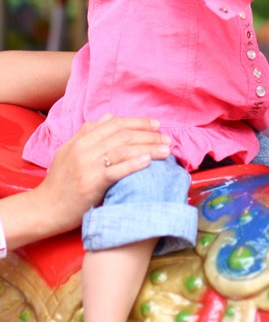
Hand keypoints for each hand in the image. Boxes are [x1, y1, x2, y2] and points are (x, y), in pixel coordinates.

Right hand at [34, 115, 170, 233]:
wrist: (44, 208)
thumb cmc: (59, 181)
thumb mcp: (69, 150)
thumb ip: (88, 132)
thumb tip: (109, 116)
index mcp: (81, 138)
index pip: (115, 123)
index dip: (138, 122)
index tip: (157, 125)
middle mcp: (85, 148)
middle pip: (123, 134)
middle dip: (149, 135)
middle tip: (167, 138)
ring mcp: (87, 165)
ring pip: (123, 149)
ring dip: (148, 147)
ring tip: (166, 150)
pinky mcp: (90, 183)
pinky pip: (116, 170)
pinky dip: (134, 163)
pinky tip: (149, 161)